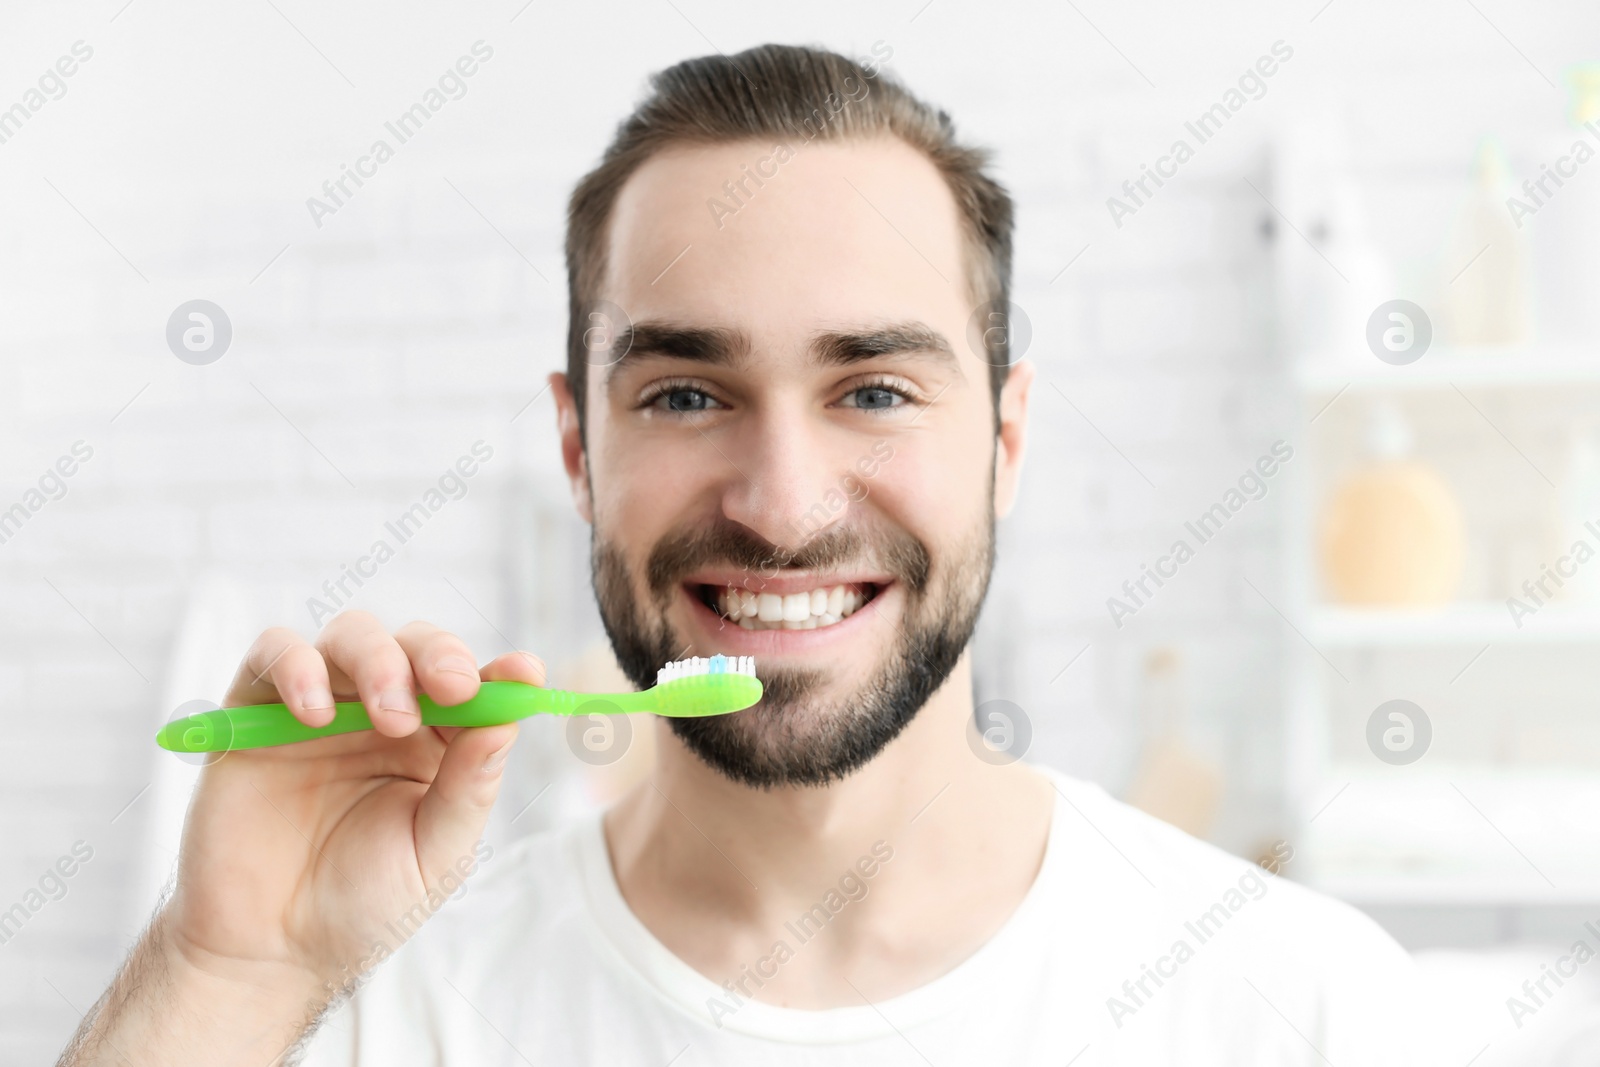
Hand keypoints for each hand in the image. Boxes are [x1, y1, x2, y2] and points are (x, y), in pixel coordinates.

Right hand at [164, 611, 537, 1001]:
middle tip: (451, 689)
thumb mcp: (432, 854)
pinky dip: (298, 667)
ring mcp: (322, 704)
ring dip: (380, 660)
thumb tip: (508, 721)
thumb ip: (467, 787)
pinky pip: (273, 653)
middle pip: (417, 644)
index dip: (503, 673)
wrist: (269, 949)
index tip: (525, 673)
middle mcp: (383, 712)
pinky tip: (316, 713)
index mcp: (439, 742)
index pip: (476, 686)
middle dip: (440, 655)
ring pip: (352, 634)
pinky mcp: (255, 709)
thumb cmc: (363, 903)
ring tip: (390, 718)